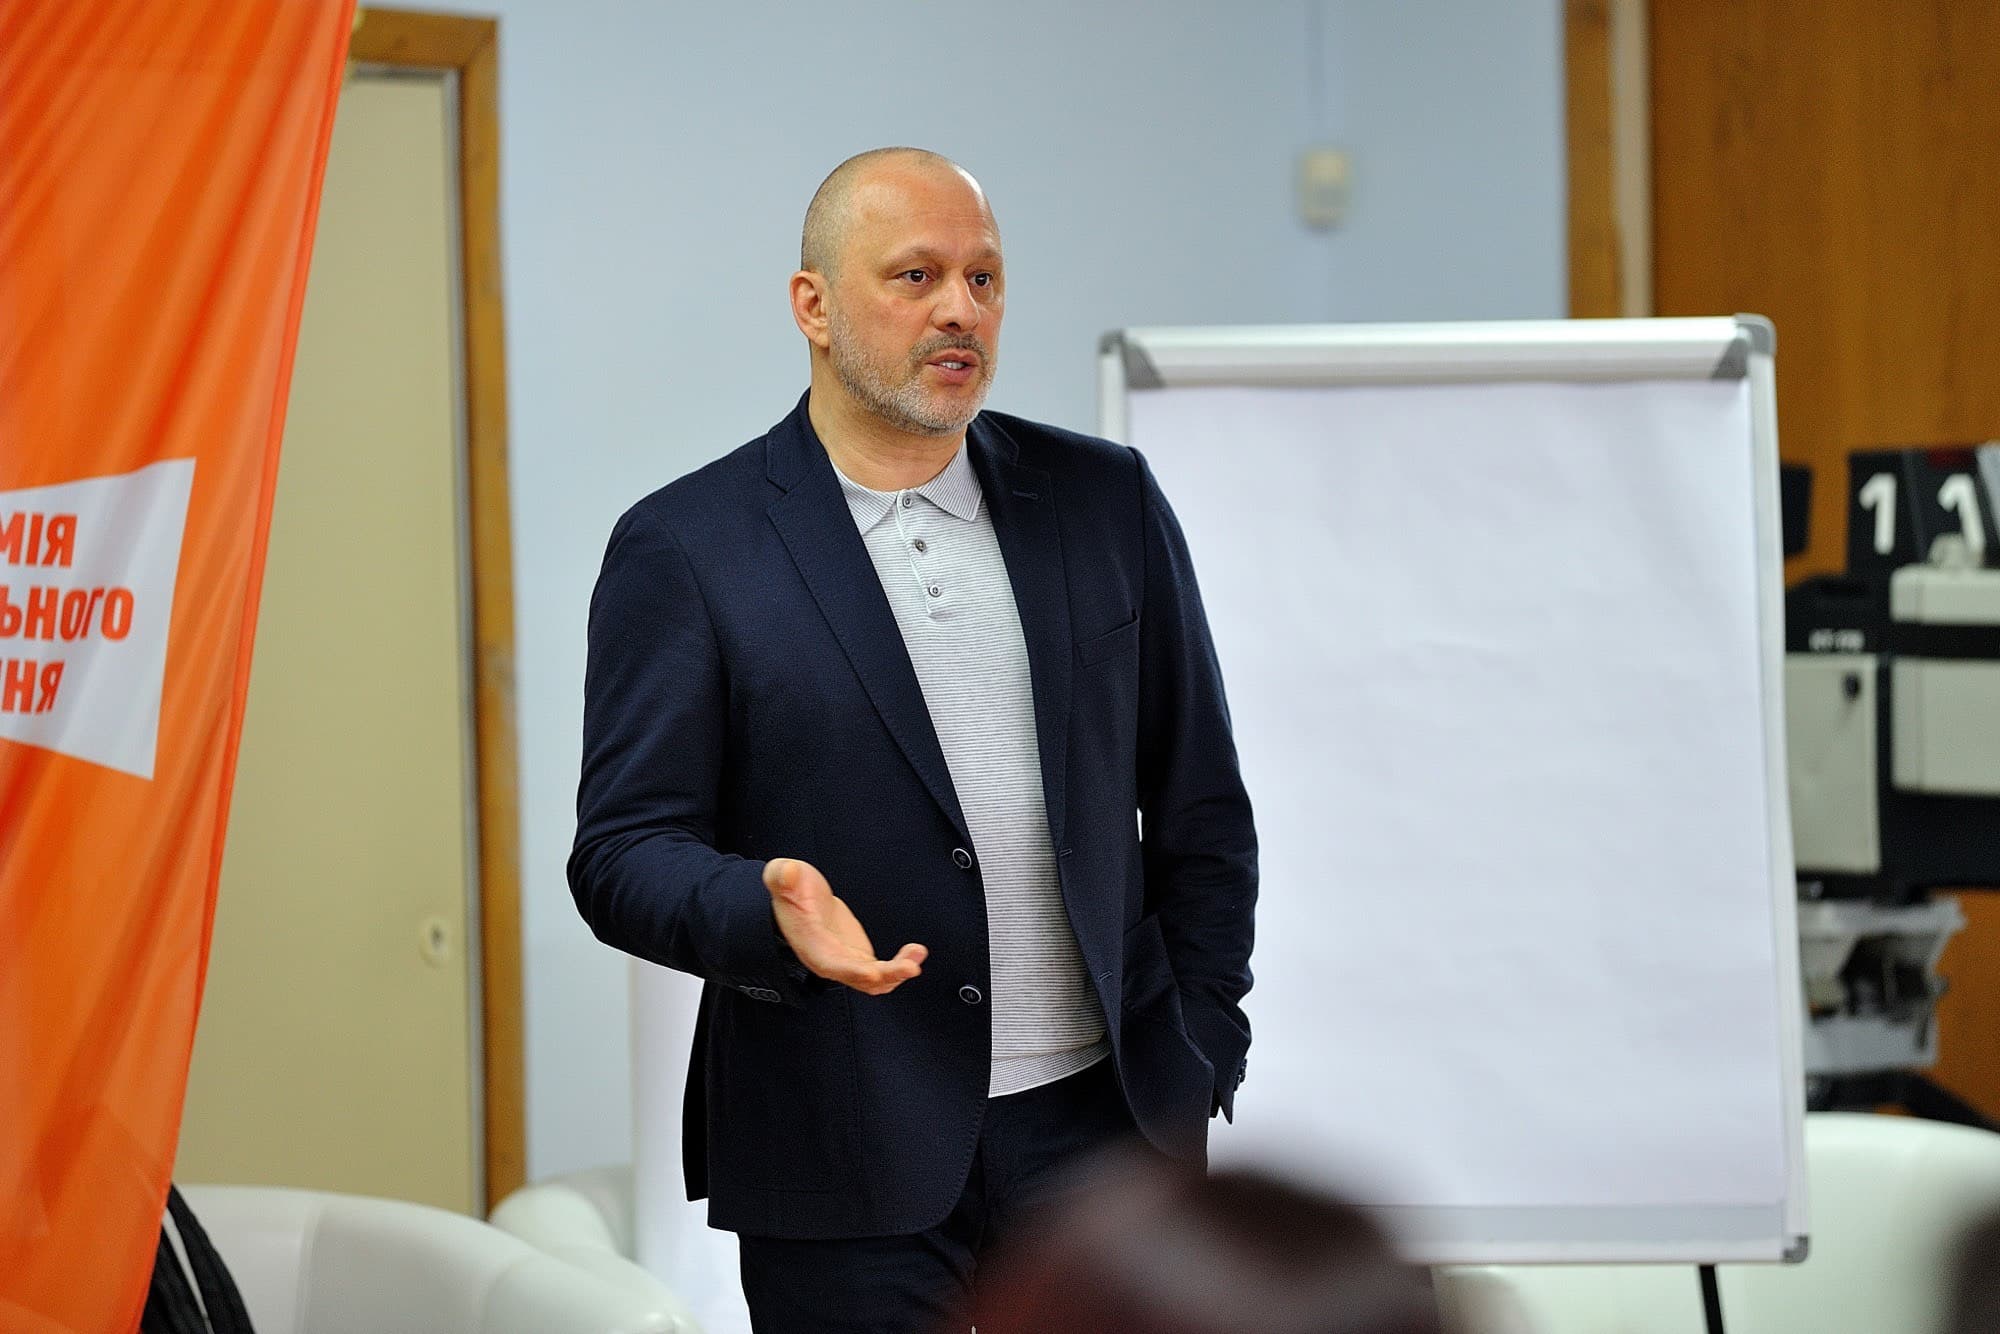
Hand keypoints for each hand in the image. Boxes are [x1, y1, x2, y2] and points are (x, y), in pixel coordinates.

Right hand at [762, 858, 926, 995]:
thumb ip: (782, 876)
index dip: (853, 971)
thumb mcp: (782, 876)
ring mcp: (847, 962)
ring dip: (898, 972)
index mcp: (811, 945)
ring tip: (918, 953)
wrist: (800, 899)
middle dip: (886, 976)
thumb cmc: (791, 890)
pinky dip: (900, 965)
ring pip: (876, 981)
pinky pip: (883, 971)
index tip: (874, 972)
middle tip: (910, 966)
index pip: (832, 965)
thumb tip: (787, 873)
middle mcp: (830, 961)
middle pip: (860, 979)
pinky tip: (916, 952)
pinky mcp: (860, 957)